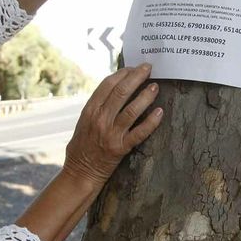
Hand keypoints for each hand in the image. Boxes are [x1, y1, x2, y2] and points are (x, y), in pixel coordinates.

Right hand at [63, 64, 163, 185]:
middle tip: (148, 68)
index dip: (122, 73)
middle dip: (136, 77)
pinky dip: (151, 122)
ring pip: (132, 110)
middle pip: (121, 93)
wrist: (80, 173)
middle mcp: (100, 120)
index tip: (133, 67)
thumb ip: (97, 107)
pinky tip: (160, 112)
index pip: (107, 85)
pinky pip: (139, 133)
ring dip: (145, 96)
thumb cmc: (82, 146)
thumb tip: (114, 88)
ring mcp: (111, 134)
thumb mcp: (83, 122)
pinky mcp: (121, 149)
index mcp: (89, 111)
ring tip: (155, 87)